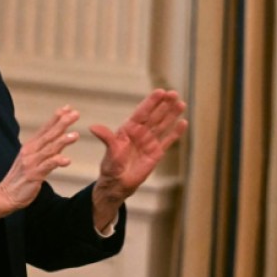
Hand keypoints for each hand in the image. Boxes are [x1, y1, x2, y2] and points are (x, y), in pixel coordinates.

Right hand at [0, 106, 79, 217]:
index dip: (56, 118)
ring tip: (75, 135)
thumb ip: (45, 150)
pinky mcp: (33, 175)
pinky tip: (67, 160)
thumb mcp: (32, 160)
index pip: (45, 129)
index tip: (68, 108)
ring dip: (62, 141)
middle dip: (62, 123)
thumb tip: (59, 139)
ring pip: (49, 149)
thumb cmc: (21, 179)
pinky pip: (47, 166)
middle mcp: (30, 151)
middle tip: (75, 113)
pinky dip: (56, 161)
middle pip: (49, 135)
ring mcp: (31, 163)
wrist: (5, 196)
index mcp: (30, 146)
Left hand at [90, 89, 187, 219]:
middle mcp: (140, 133)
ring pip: (163, 125)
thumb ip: (106, 138)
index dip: (151, 102)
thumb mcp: (110, 152)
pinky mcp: (157, 153)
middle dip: (164, 104)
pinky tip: (183, 122)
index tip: (160, 91)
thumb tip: (93, 127)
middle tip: (174, 93)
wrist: (118, 184)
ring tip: (181, 103)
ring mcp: (149, 142)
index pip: (142, 112)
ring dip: (172, 114)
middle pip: (154, 115)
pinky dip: (175, 132)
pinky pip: (168, 140)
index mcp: (129, 129)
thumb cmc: (111, 167)